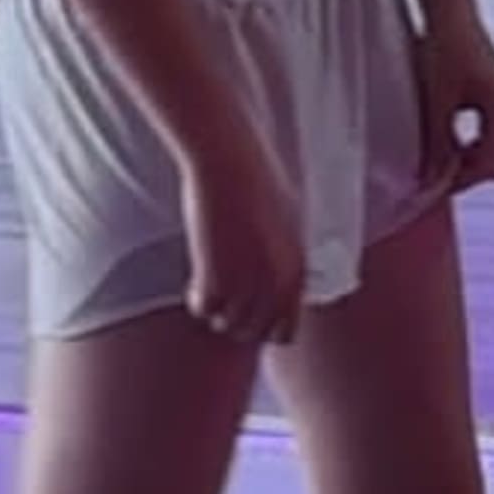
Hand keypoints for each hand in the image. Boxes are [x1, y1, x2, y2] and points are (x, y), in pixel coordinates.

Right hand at [183, 134, 307, 346]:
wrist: (229, 161)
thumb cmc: (257, 179)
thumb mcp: (289, 221)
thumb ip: (288, 256)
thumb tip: (282, 276)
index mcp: (298, 272)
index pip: (285, 330)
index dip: (264, 325)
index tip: (249, 310)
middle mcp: (277, 284)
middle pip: (255, 332)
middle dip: (239, 323)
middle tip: (224, 301)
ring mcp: (247, 283)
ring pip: (228, 325)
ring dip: (217, 312)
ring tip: (209, 289)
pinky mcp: (215, 274)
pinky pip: (204, 309)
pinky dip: (198, 301)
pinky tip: (195, 283)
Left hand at [412, 0, 493, 195]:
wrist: (451, 10)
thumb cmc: (447, 47)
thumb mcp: (438, 100)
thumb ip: (438, 142)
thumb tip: (432, 176)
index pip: (489, 165)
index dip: (460, 181)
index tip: (433, 188)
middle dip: (468, 174)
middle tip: (434, 178)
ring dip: (468, 159)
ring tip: (436, 160)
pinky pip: (490, 135)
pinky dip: (470, 144)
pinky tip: (445, 139)